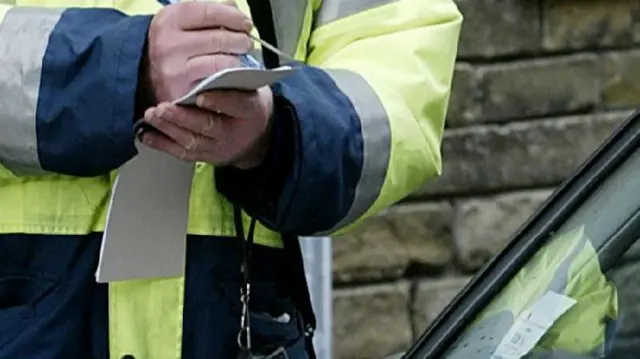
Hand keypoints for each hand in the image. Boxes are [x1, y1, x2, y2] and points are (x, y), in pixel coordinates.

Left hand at [141, 86, 274, 168]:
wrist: (256, 139)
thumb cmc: (248, 105)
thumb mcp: (252, 89)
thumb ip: (234, 79)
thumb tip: (210, 58)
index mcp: (251, 112)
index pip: (237, 105)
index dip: (219, 101)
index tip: (201, 96)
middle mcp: (234, 134)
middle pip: (208, 126)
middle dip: (183, 117)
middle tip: (164, 107)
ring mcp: (218, 149)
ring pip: (192, 141)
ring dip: (169, 128)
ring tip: (152, 115)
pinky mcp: (204, 157)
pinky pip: (181, 153)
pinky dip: (162, 144)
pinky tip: (147, 135)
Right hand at [143, 1, 252, 102]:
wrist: (147, 75)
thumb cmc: (175, 44)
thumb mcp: (183, 21)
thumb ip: (209, 12)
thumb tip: (235, 10)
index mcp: (169, 20)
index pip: (210, 12)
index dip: (234, 17)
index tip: (246, 23)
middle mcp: (168, 44)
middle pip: (219, 38)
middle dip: (241, 40)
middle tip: (246, 43)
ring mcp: (175, 70)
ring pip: (222, 62)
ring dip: (238, 59)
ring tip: (239, 57)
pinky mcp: (183, 92)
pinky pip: (217, 83)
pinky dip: (230, 77)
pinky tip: (232, 73)